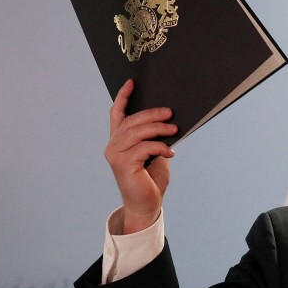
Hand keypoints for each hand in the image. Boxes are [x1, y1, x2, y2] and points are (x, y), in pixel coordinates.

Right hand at [104, 79, 177, 233]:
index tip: (132, 82)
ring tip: (174, 129)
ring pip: (137, 132)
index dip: (123, 97)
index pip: (117, 114)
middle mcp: (113, 146)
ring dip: (158, 128)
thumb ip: (154, 138)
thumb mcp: (155, 154)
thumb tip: (168, 120)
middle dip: (152, 114)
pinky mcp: (123, 165)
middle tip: (170, 112)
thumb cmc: (151, 179)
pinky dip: (159, 146)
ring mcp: (116, 155)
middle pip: (131, 121)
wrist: (147, 205)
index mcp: (119, 141)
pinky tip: (170, 151)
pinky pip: (144, 148)